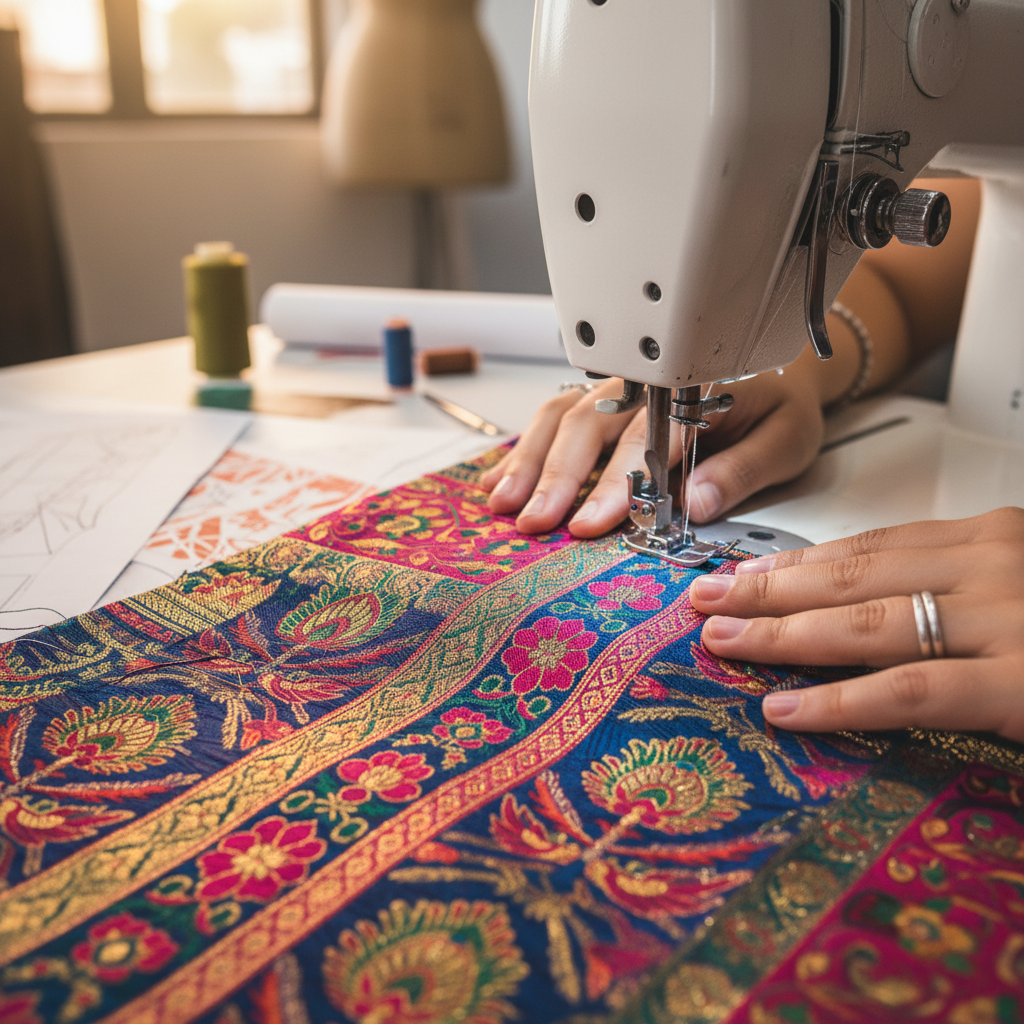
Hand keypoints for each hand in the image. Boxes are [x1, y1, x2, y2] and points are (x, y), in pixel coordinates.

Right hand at [480, 349, 827, 536]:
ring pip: (561, 416)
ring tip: (501, 502)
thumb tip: (694, 504)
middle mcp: (645, 386)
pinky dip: (524, 447)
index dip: (612, 484)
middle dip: (554, 476)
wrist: (777, 374)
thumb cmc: (779, 408)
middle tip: (532, 520)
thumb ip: (744, 469)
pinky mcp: (602, 400)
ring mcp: (618, 388)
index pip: (644, 439)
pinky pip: (555, 416)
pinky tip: (498, 477)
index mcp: (694, 392)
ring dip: (527, 460)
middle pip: (588, 424)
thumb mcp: (787, 438)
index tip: (588, 524)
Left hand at [689, 507, 1023, 741]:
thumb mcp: (1015, 595)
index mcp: (989, 542)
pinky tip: (787, 708)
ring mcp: (1008, 621)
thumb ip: (952, 594)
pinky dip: (841, 699)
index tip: (740, 575)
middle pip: (852, 577)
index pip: (870, 549)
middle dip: (767, 591)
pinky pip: (912, 689)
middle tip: (706, 601)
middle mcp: (992, 566)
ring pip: (867, 624)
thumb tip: (869, 609)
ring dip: (782, 635)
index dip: (795, 563)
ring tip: (724, 643)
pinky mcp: (1023, 683)